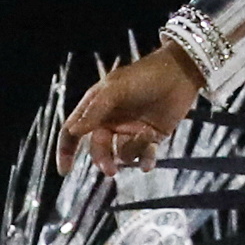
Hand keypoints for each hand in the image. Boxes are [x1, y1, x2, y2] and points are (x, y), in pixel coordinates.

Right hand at [67, 42, 204, 171]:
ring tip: (146, 135)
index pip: (73, 132)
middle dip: (103, 160)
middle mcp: (111, 121)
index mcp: (96, 107)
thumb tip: (73, 131)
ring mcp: (131, 130)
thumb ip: (94, 111)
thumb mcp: (115, 90)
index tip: (65, 171)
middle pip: (99, 149)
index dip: (66, 151)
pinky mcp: (152, 137)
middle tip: (111, 170)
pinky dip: (145, 161)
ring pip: (123, 154)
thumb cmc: (144, 77)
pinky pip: (143, 157)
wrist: (180, 73)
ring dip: (132, 150)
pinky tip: (148, 165)